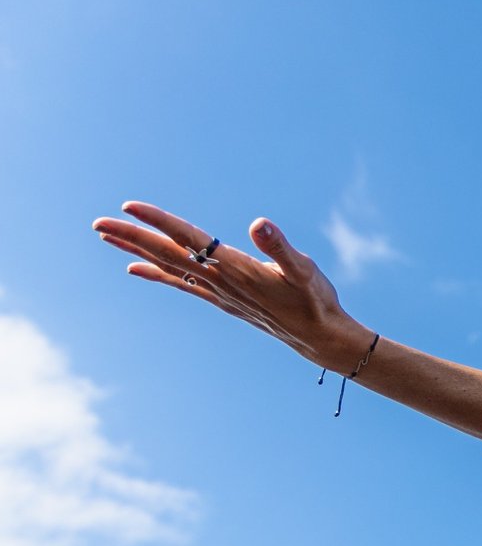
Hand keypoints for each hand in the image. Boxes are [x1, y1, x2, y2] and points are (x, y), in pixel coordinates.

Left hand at [91, 200, 371, 370]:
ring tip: (106, 237)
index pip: (190, 238)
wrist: (320, 338)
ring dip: (138, 251)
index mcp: (236, 268)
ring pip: (170, 267)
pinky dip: (157, 274)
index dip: (160, 222)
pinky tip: (135, 269)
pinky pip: (182, 284)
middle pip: (169, 254)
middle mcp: (221, 281)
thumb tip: (258, 224)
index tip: (129, 207)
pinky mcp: (222, 300)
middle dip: (133, 237)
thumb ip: (280, 247)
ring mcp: (219, 292)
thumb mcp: (305, 269)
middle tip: (98, 223)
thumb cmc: (316, 301)